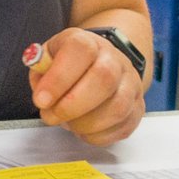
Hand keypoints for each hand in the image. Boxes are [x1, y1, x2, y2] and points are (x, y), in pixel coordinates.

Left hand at [28, 28, 144, 147]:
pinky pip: (122, 127)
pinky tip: (83, 130)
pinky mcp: (138, 108)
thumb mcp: (49, 59)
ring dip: (85, 124)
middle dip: (72, 106)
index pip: (80, 51)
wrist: (104, 63)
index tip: (40, 100)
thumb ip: (41, 73)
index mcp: (89, 43)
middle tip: (51, 116)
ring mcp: (130, 84)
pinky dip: (98, 135)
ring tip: (68, 124)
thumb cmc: (71, 65)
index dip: (59, 78)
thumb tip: (42, 92)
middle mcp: (115, 60)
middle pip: (104, 79)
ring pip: (117, 107)